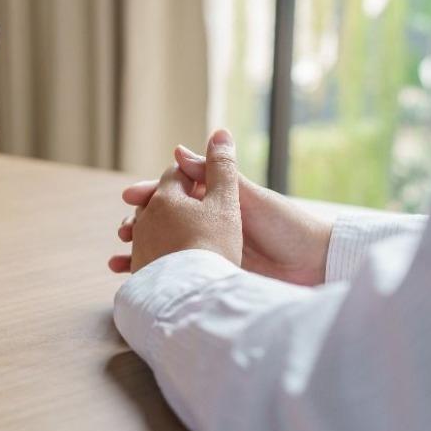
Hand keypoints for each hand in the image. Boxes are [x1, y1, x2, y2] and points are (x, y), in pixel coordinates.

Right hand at [110, 130, 333, 284]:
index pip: (175, 193)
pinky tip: (136, 280)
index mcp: (217, 201)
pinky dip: (156, 274)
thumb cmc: (286, 225)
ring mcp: (208, 250)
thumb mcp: (247, 198)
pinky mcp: (212, 273)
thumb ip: (215, 176)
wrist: (311, 265)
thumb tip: (178, 151)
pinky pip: (177, 273)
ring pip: (164, 249)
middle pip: (163, 222)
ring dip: (140, 253)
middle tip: (122, 232)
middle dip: (138, 226)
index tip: (130, 197)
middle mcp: (209, 224)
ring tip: (118, 260)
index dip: (150, 194)